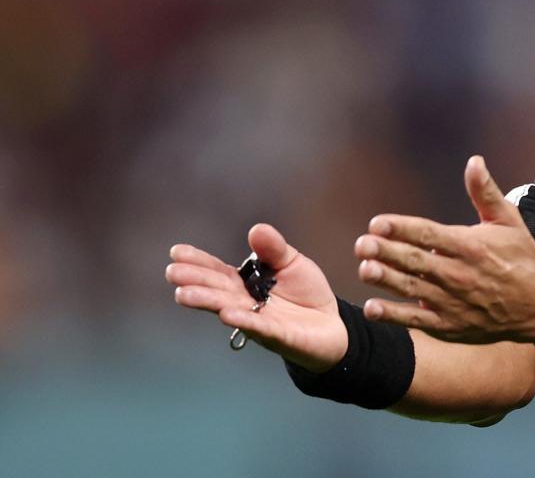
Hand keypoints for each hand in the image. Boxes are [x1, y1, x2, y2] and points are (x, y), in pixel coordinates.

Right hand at [166, 224, 348, 371]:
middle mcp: (244, 303)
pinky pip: (260, 328)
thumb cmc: (305, 292)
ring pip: (230, 310)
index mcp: (244, 283)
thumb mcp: (291, 261)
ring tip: (185, 295)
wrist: (332, 324)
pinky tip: (228, 315)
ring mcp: (259, 321)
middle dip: (195, 282)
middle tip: (172, 273)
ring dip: (209, 302)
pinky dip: (245, 321)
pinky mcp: (279, 336)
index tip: (176, 252)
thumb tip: (256, 228)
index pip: (217, 271)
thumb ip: (273, 248)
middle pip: (217, 290)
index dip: (197, 262)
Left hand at [354, 156, 534, 345]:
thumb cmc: (522, 257)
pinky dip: (394, 315)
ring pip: (413, 289)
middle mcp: (460, 274)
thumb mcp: (508, 220)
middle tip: (362, 244)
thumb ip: (485, 192)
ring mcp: (454, 303)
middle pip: (416, 261)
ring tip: (364, 269)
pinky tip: (372, 308)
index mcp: (471, 246)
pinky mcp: (451, 326)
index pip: (429, 234)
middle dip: (387, 252)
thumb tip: (474, 161)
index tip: (377, 223)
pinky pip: (417, 320)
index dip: (402, 228)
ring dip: (386, 279)